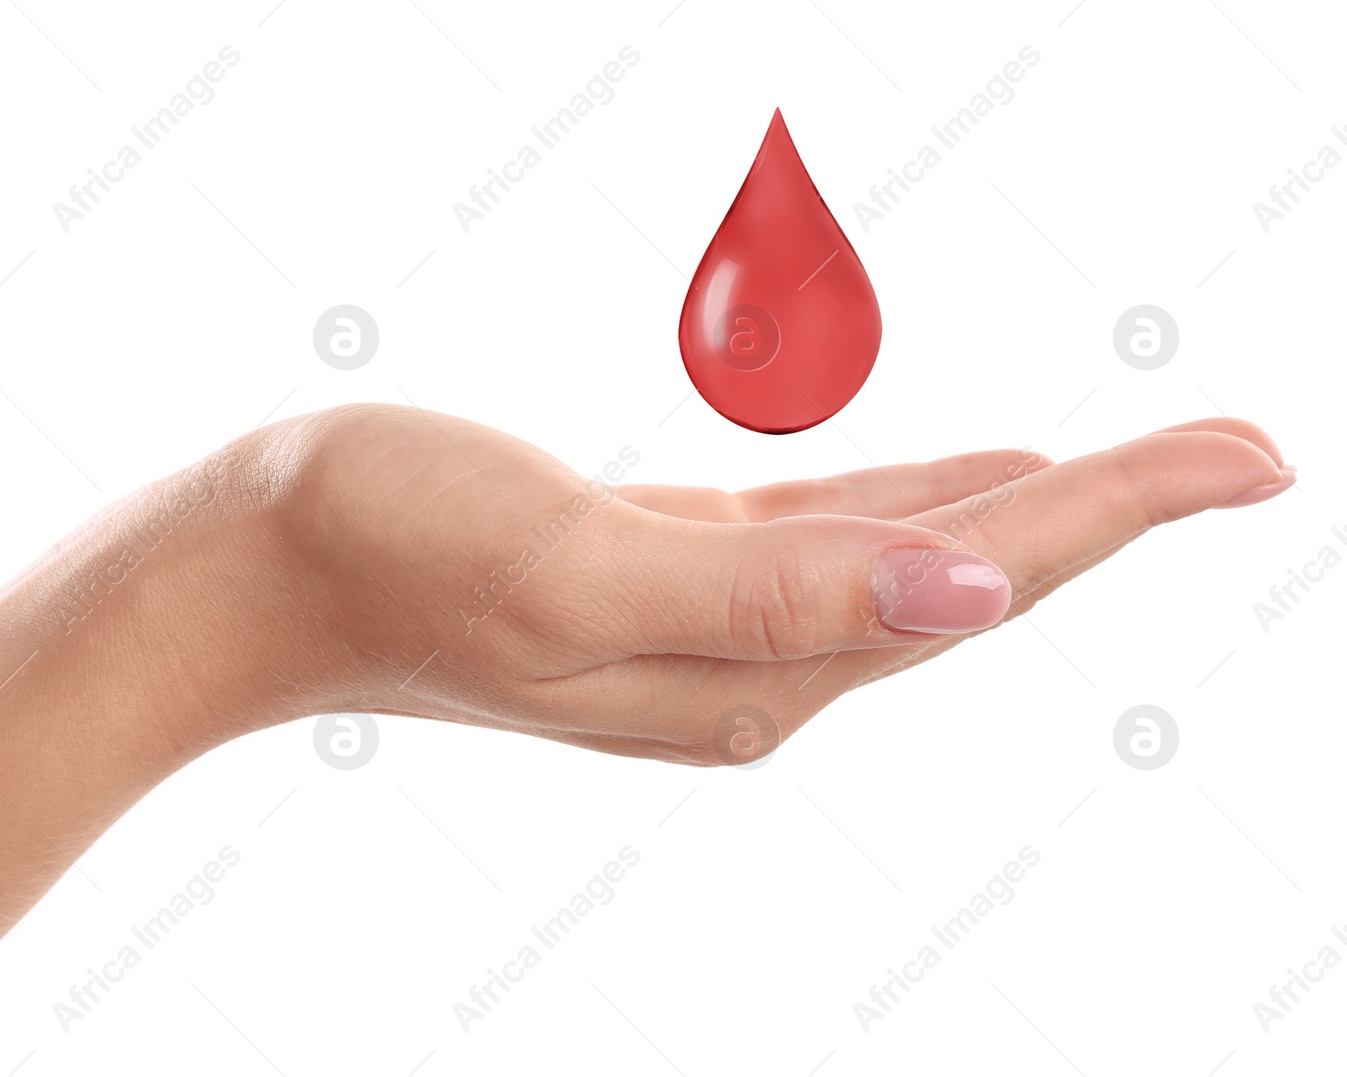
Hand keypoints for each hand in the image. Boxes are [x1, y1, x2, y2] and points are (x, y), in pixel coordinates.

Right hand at [207, 405, 1293, 763]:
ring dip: (1039, 514)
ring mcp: (712, 622)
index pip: (980, 581)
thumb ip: (773, 592)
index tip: (1255, 458)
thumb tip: (972, 606)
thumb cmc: (388, 549)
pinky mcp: (667, 572)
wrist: (256, 567)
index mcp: (752, 669)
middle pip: (977, 578)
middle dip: (1119, 512)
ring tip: (1147, 469)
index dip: (1125, 512)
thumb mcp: (578, 569)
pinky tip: (975, 488)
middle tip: (1249, 452)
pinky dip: (924, 511)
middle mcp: (752, 664)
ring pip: (919, 562)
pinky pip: (836, 542)